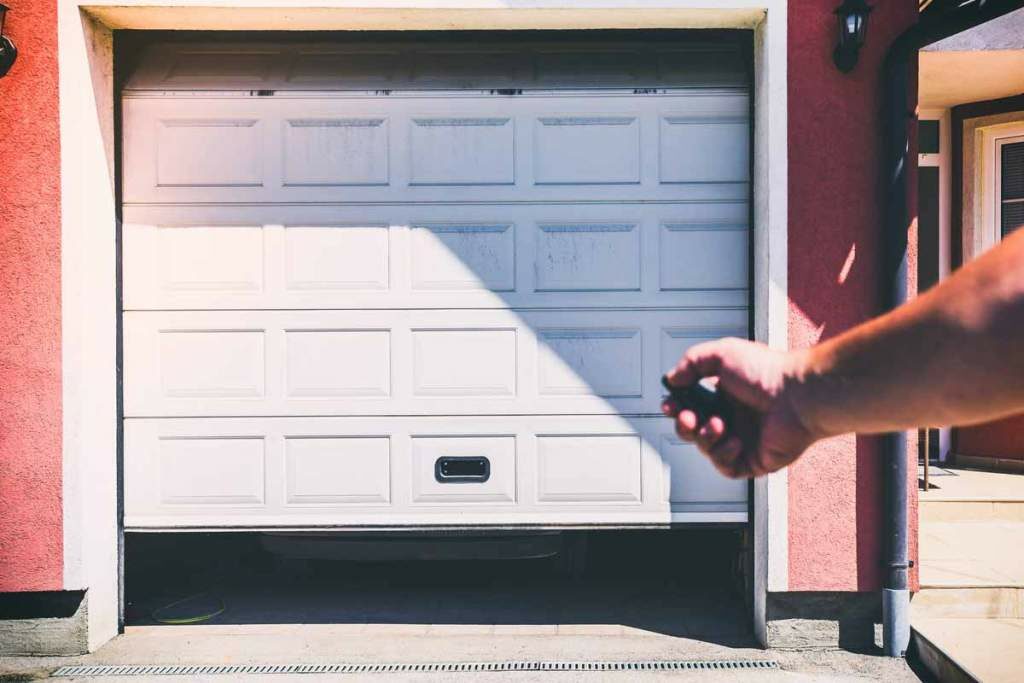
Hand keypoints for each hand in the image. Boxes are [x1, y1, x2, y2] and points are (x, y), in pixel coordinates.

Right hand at [661, 338, 820, 478]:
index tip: (670, 404)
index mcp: (725, 394)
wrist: (797, 396)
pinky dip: (723, 455)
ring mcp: (744, 440)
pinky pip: (726, 468)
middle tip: (689, 417)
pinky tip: (735, 441)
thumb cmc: (766, 372)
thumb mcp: (722, 353)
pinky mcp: (754, 460)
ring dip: (704, 438)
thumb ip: (691, 361)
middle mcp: (733, 417)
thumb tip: (672, 379)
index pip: (691, 404)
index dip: (676, 406)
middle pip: (693, 430)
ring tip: (719, 425)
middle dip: (683, 425)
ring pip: (706, 449)